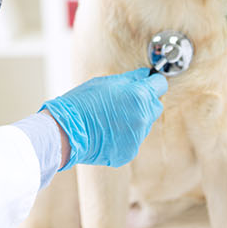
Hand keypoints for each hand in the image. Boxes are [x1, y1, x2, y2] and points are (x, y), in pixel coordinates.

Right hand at [39, 68, 168, 169]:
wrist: (66, 131)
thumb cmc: (82, 103)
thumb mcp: (107, 82)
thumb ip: (131, 78)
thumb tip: (145, 75)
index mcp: (139, 96)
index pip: (160, 85)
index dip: (153, 82)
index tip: (148, 83)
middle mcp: (143, 118)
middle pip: (155, 106)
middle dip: (145, 102)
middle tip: (125, 101)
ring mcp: (137, 137)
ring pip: (145, 124)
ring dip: (135, 119)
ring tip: (112, 117)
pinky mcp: (129, 152)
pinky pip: (134, 139)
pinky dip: (125, 135)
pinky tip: (109, 131)